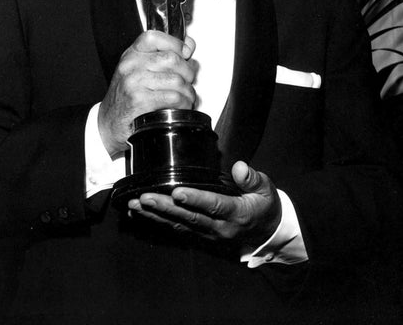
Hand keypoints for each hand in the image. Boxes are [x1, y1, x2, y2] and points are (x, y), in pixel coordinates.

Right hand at [98, 30, 196, 155]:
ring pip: (176, 80)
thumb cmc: (126, 95)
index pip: (156, 37)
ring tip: (187, 96)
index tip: (185, 53)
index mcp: (132, 54)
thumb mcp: (140, 69)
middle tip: (189, 80)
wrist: (109, 121)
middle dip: (188, 72)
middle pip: (172, 59)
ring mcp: (134, 82)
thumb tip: (188, 45)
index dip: (176, 43)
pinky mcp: (139, 101)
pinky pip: (173, 97)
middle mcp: (131, 65)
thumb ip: (163, 55)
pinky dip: (183, 102)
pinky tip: (181, 105)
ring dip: (188, 91)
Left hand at [128, 161, 281, 245]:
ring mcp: (208, 234)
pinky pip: (177, 229)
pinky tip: (141, 214)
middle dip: (165, 207)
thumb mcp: (266, 189)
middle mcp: (219, 227)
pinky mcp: (200, 235)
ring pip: (179, 225)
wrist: (267, 234)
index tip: (176, 191)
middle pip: (189, 217)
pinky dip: (157, 222)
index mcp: (236, 213)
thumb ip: (252, 178)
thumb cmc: (264, 206)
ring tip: (135, 205)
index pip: (214, 205)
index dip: (195, 199)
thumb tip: (239, 167)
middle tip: (145, 197)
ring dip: (156, 215)